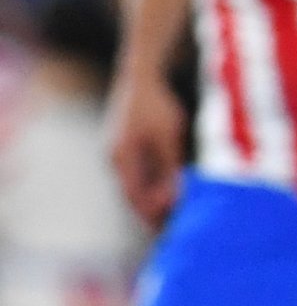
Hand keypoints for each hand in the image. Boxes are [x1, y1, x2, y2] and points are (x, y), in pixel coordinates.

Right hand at [104, 69, 184, 226]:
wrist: (141, 74)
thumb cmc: (158, 104)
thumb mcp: (169, 136)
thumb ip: (169, 167)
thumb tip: (171, 198)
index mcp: (121, 159)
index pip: (135, 197)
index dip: (150, 216)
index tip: (167, 231)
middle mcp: (115, 158)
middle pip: (132, 193)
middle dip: (150, 211)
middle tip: (171, 229)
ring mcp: (117, 150)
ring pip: (134, 182)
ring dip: (151, 198)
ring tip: (171, 213)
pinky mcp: (125, 142)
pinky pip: (137, 169)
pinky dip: (150, 181)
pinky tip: (166, 187)